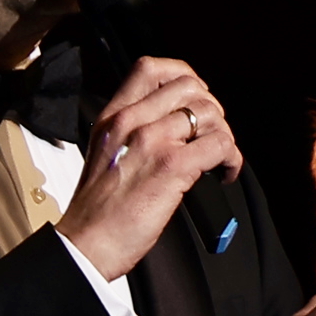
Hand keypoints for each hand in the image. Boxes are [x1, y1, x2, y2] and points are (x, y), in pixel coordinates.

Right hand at [57, 55, 241, 282]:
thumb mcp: (103, 156)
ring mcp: (152, 142)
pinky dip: (231, 159)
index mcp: (112, 118)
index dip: (183, 76)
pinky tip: (224, 174)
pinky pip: (220, 144)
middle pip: (190, 87)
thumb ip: (129, 134)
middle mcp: (131, 122)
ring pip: (209, 113)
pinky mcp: (173, 167)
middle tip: (209, 134)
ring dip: (223, 134)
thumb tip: (170, 129)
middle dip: (210, 108)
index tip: (192, 98)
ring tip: (217, 158)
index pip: (150, 69)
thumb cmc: (94, 213)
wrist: (85, 247)